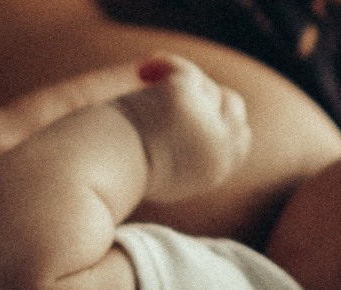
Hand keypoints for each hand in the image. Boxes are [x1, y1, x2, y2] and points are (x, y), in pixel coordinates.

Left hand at [112, 55, 253, 203]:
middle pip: (234, 106)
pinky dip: (165, 65)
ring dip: (180, 82)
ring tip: (147, 79)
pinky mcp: (183, 97)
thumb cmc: (119, 174)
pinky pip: (184, 70)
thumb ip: (189, 154)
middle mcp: (219, 148)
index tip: (190, 111)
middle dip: (206, 95)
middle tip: (171, 92)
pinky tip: (144, 71)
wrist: (98, 171)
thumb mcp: (166, 172)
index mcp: (215, 171)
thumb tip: (195, 124)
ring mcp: (204, 121)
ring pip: (206, 86)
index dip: (220, 119)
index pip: (242, 136)